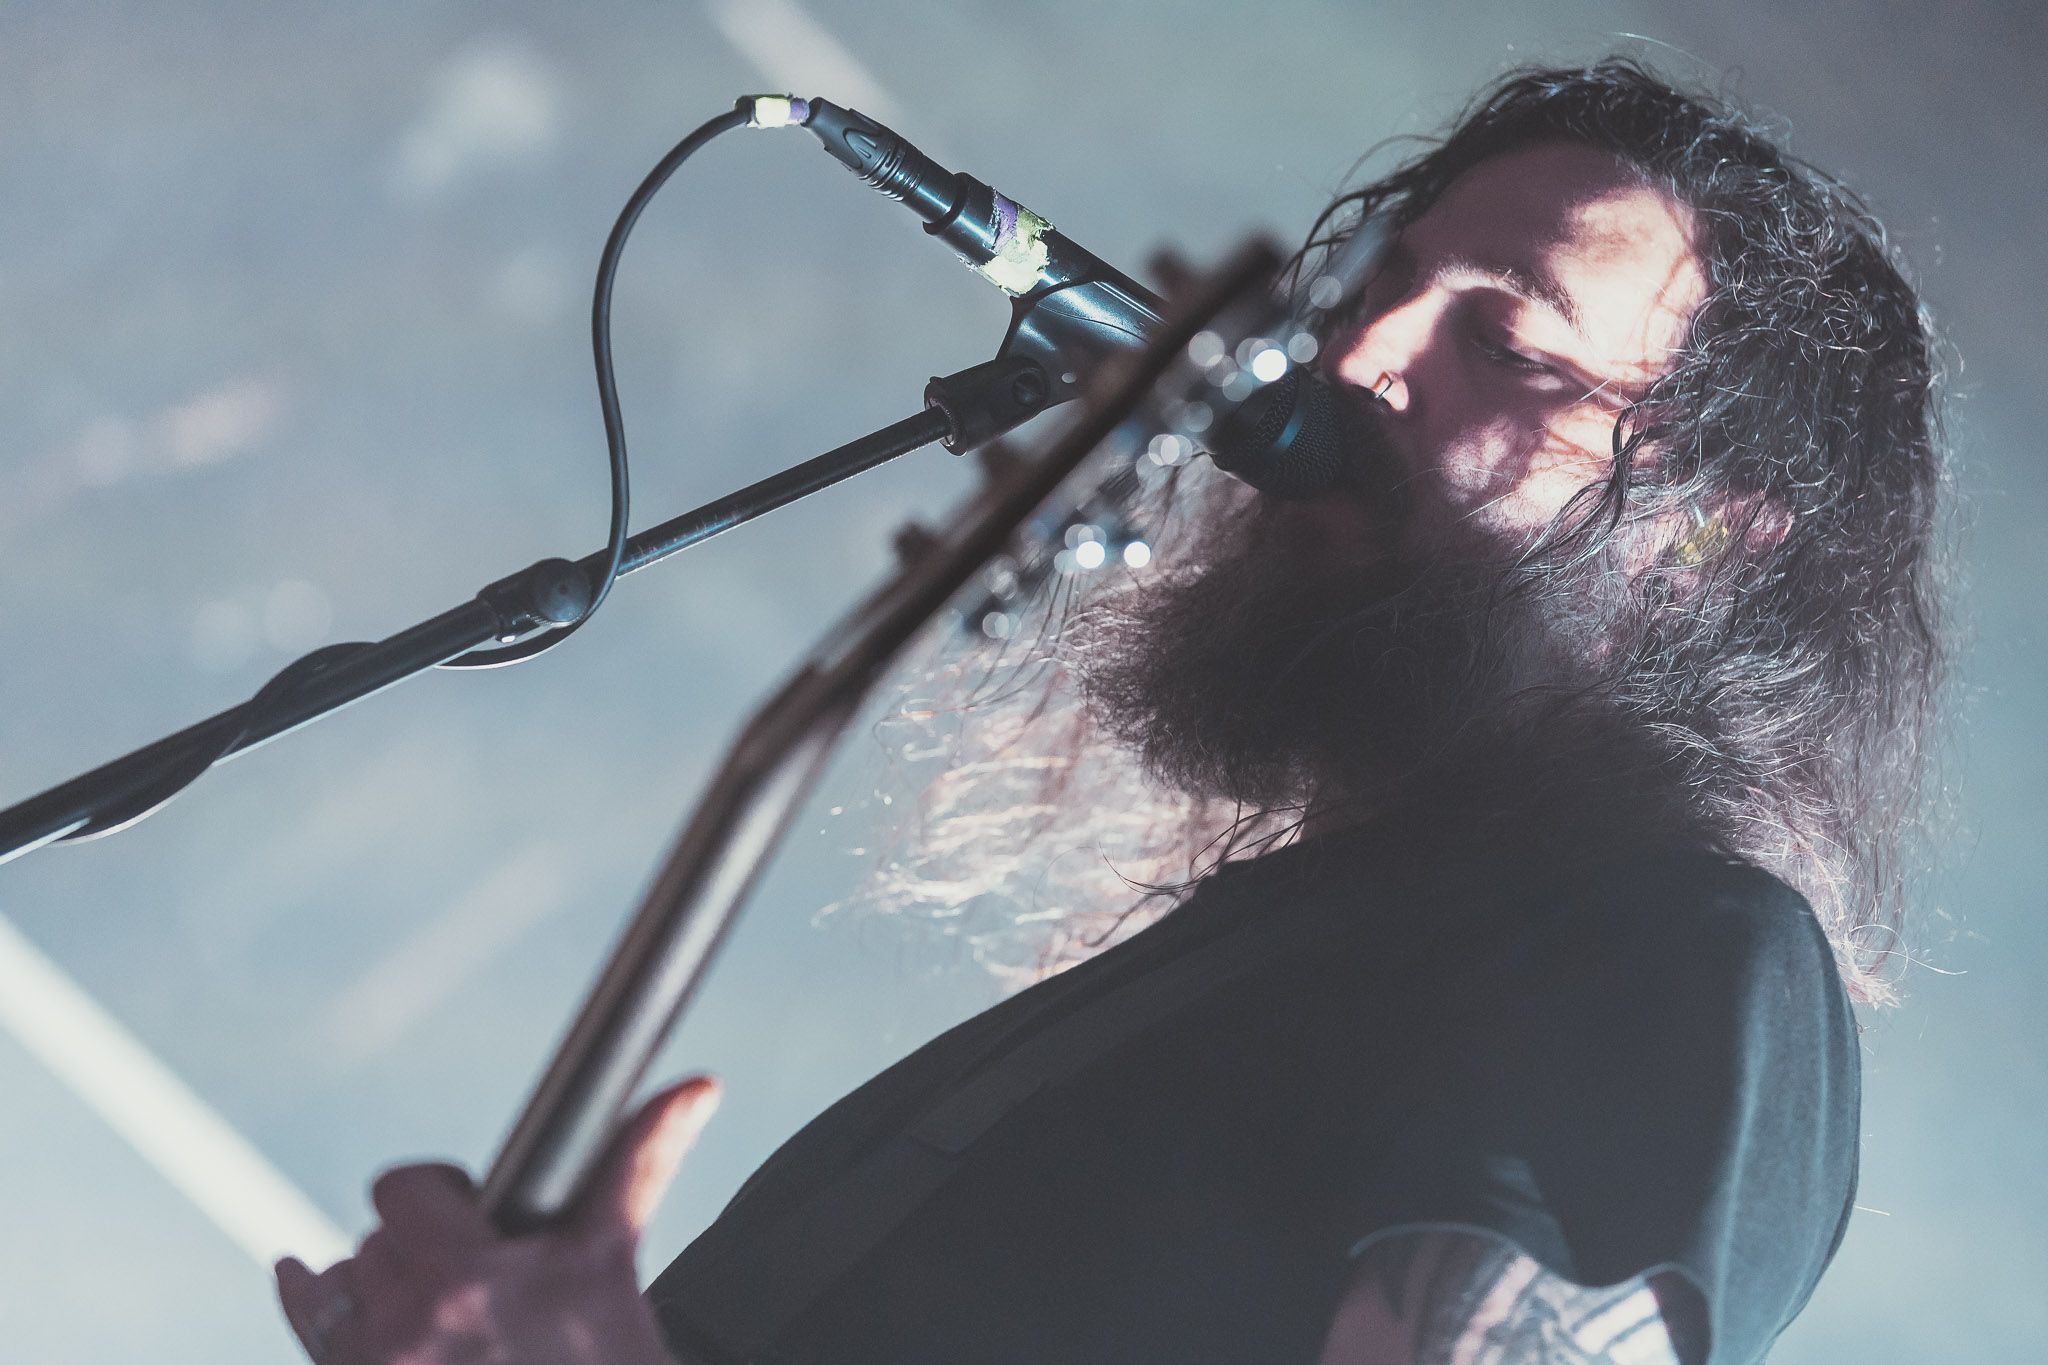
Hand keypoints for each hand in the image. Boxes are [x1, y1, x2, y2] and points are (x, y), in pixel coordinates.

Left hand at [275, 1076, 719, 1364]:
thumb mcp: (612, 1272)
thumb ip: (639, 1164)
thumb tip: (697, 1089)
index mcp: (468, 1281)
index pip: (401, 1191)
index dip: (435, 1192)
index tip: (463, 1207)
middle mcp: (407, 1333)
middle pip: (371, 1246)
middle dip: (414, 1250)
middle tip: (462, 1272)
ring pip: (335, 1296)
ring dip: (369, 1290)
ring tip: (411, 1302)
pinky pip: (314, 1340)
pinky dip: (321, 1313)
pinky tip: (308, 1279)